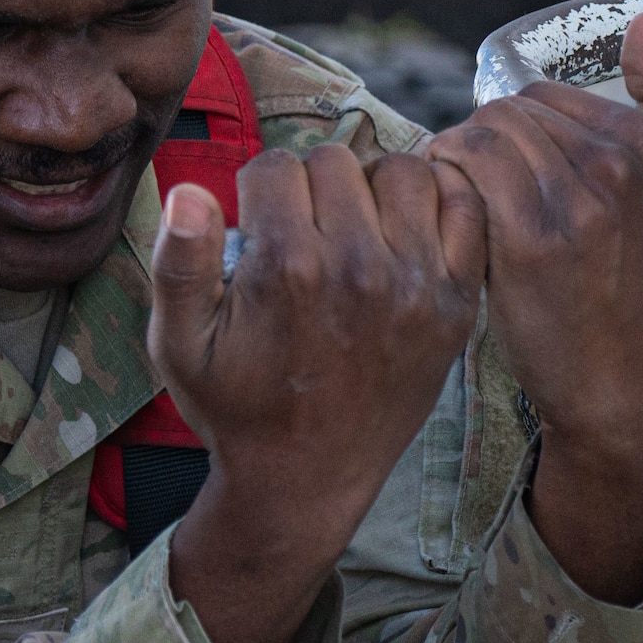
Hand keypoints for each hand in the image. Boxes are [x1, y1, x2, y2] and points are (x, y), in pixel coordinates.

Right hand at [148, 146, 485, 642]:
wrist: (305, 481)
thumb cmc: (236, 407)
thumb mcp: (180, 344)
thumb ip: (178, 263)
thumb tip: (186, 190)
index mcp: (289, 268)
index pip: (275, 167)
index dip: (258, 192)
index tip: (260, 227)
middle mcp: (359, 267)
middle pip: (336, 161)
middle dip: (311, 187)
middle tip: (303, 231)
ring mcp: (417, 282)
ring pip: (400, 170)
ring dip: (372, 188)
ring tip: (352, 226)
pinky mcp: (457, 300)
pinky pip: (464, 206)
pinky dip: (438, 200)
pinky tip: (404, 226)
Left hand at [426, 11, 642, 603]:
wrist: (620, 378)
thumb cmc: (635, 283)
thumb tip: (640, 23)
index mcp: (641, 143)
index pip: (538, 94)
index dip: (506, 131)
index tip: (497, 171)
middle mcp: (614, 163)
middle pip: (504, 110)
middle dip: (477, 142)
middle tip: (464, 186)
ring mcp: (575, 200)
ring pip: (481, 133)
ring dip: (453, 160)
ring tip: (452, 198)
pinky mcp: (532, 238)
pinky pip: (464, 169)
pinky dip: (443, 182)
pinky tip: (444, 214)